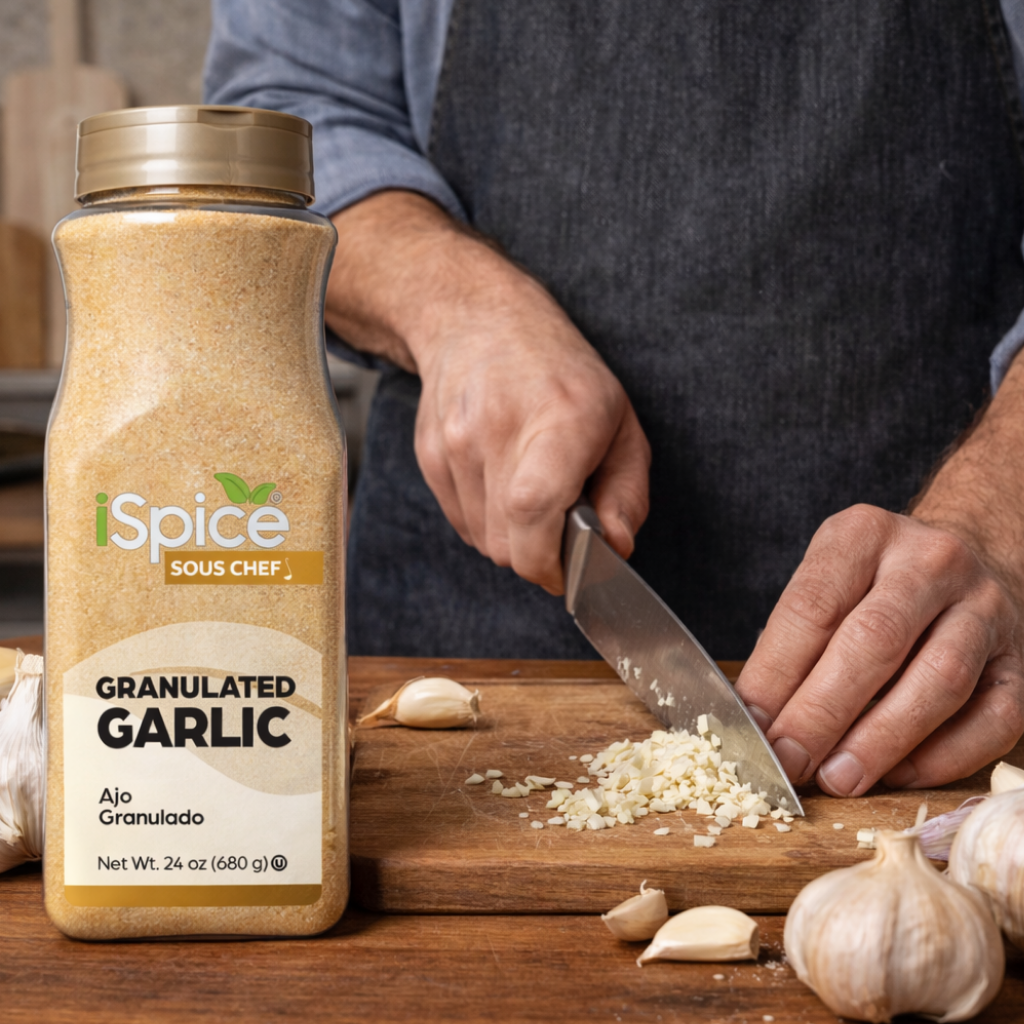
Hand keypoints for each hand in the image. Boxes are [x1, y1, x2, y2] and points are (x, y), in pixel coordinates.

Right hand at [326, 191, 649, 591]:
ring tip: (529, 491)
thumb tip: (616, 548)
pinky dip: (485, 521)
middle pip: (506, 544)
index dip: (547, 561)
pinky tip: (500, 483)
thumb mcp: (620, 421)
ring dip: (511, 537)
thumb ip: (627, 492)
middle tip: (558, 526)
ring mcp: (455, 443)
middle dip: (536, 553)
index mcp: (559, 419)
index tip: (567, 572)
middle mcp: (499, 430)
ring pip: (482, 540)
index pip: (532, 511)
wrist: (478, 322)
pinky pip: (461, 523)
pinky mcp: (429, 455)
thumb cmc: (561, 374)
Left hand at [735, 506, 1023, 795]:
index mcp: (865, 536)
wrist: (969, 554)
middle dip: (824, 711)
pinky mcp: (1021, 661)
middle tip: (789, 759)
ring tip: (837, 777)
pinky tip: (897, 775)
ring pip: (940, 680)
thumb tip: (759, 718)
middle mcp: (931, 563)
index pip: (814, 605)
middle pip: (875, 641)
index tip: (752, 723)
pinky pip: (993, 718)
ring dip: (882, 739)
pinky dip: (943, 756)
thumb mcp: (825, 579)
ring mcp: (985, 609)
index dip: (777, 671)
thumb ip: (793, 639)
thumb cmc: (874, 582)